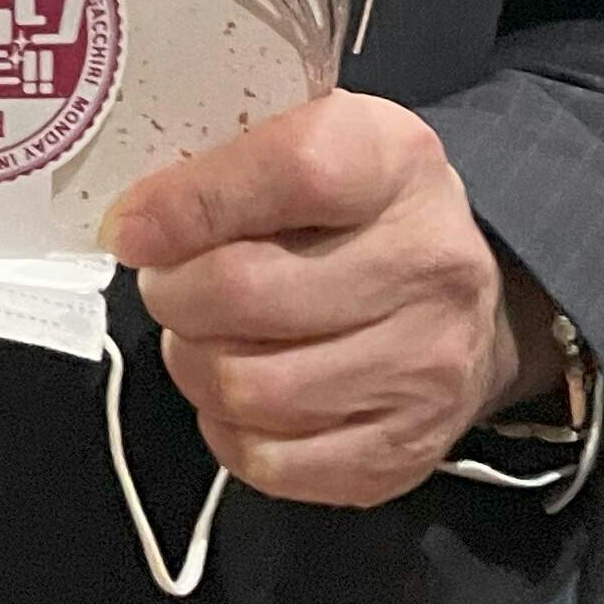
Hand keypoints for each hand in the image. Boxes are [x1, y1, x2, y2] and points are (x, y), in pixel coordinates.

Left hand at [105, 94, 531, 509]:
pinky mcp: (403, 452)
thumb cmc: (364, 209)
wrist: (471, 304)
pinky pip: (272, 464)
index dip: (190, 203)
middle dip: (174, 294)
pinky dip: (228, 431)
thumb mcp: (314, 139)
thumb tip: (134, 227)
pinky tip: (237, 395)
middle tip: (167, 285)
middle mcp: (425, 267)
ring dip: (193, 364)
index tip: (132, 229)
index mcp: (393, 164)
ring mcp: (422, 370)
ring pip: (248, 388)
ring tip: (200, 337)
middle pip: (247, 293)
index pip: (289, 172)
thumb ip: (229, 161)